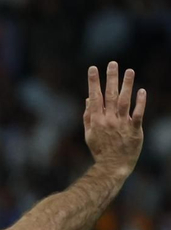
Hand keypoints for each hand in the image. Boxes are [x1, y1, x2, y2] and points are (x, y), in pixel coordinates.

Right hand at [84, 61, 146, 175]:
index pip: (94, 97)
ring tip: (129, 71)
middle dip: (110, 78)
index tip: (93, 68)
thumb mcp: (89, 135)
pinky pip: (138, 114)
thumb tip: (88, 100)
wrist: (112, 166)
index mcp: (96, 120)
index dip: (93, 82)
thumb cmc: (100, 150)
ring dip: (126, 85)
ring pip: (124, 101)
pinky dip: (140, 102)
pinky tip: (141, 90)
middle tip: (112, 63)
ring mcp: (122, 124)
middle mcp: (108, 120)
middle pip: (110, 95)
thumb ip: (88, 117)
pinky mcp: (135, 129)